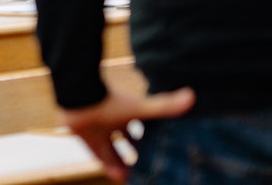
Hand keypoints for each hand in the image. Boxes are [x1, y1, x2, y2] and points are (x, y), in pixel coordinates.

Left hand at [61, 88, 195, 180]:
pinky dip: (108, 165)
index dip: (148, 140)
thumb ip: (164, 107)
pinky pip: (99, 155)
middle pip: (126, 141)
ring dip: (121, 163)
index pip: (140, 128)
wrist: (80, 99)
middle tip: (144, 168)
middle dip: (134, 154)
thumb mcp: (140, 110)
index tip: (157, 152)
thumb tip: (192, 95)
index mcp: (126, 112)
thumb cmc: (111, 103)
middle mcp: (112, 121)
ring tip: (132, 175)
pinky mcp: (86, 137)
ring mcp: (99, 130)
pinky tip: (118, 175)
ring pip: (112, 150)